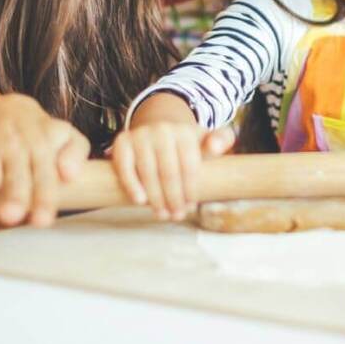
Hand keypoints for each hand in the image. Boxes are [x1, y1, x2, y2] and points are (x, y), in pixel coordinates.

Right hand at [0, 94, 89, 226]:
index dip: (62, 169)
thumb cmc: (35, 135)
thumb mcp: (61, 137)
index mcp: (52, 133)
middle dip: (19, 190)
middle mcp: (25, 135)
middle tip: (13, 216)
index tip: (60, 189)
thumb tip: (71, 176)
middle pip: (24, 163)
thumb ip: (74, 154)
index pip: (62, 150)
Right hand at [109, 124, 235, 220]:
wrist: (158, 128)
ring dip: (155, 197)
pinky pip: (125, 166)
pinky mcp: (122, 141)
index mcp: (185, 132)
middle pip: (169, 171)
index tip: (190, 207)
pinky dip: (132, 184)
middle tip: (176, 216)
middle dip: (173, 198)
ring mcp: (141, 135)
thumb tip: (215, 147)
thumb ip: (221, 140)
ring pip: (148, 172)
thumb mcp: (206, 140)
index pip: (189, 166)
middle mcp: (162, 130)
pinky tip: (140, 201)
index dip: (190, 190)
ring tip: (162, 214)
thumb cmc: (185, 144)